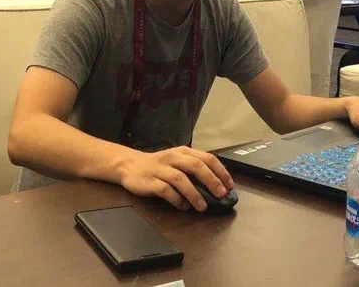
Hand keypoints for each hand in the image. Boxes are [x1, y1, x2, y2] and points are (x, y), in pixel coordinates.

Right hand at [117, 146, 234, 211]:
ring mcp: (160, 169)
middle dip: (211, 181)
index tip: (229, 185)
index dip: (220, 171)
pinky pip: (165, 190)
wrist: (129, 165)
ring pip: (180, 179)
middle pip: (196, 166)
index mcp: (183, 151)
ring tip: (203, 206)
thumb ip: (195, 168)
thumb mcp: (178, 160)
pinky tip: (183, 206)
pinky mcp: (150, 181)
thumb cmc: (159, 165)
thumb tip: (218, 184)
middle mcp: (173, 158)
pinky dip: (176, 199)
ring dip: (194, 194)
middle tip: (221, 194)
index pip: (207, 158)